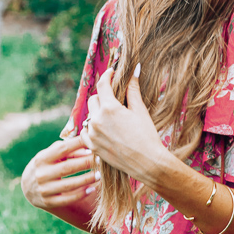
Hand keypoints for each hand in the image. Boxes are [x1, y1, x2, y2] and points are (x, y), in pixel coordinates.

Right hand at [20, 133, 97, 211]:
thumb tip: (88, 149)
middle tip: (100, 160)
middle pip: (68, 167)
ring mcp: (44, 189)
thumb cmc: (45, 166)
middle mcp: (41, 174)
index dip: (79, 144)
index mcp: (42, 159)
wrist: (28, 187)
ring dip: (87, 179)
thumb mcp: (51, 155)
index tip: (93, 142)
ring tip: (99, 175)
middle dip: (86, 163)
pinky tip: (92, 189)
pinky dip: (81, 194)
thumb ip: (68, 150)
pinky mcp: (48, 202)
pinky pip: (68, 199)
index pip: (62, 149)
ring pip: (69, 185)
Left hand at [83, 64, 167, 181]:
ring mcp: (93, 134)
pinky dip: (92, 128)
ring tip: (110, 117)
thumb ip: (133, 90)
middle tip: (114, 99)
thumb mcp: (140, 111)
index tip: (111, 73)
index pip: (103, 85)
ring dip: (97, 113)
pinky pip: (85, 132)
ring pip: (89, 116)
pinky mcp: (92, 146)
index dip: (107, 76)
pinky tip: (102, 129)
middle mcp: (97, 120)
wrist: (148, 163)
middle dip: (102, 96)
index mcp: (109, 108)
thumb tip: (134, 71)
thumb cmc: (147, 136)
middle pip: (94, 99)